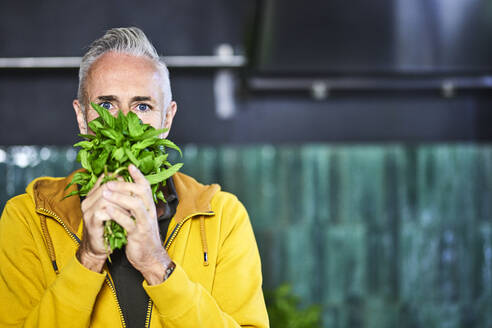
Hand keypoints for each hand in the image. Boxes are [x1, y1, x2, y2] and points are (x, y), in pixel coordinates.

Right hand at [77, 175, 126, 271]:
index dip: (121, 179)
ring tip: (133, 209)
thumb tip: (133, 183)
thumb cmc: (108, 228)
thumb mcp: (114, 209)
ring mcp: (88, 211)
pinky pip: (103, 213)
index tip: (134, 185)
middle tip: (137, 197)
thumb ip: (119, 197)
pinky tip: (127, 217)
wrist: (98, 248)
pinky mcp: (91, 222)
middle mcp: (88, 201)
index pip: (106, 178)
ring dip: (122, 202)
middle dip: (124, 190)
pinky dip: (118, 214)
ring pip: (105, 198)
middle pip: (107, 186)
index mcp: (93, 195)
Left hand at [102, 164, 171, 284]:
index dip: (138, 176)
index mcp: (149, 207)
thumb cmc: (142, 237)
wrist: (150, 258)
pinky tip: (106, 210)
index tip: (129, 166)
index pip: (146, 187)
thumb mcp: (140, 219)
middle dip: (124, 184)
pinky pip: (128, 222)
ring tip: (105, 193)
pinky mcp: (138, 234)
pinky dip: (117, 214)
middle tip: (109, 182)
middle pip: (141, 192)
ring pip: (135, 204)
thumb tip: (125, 193)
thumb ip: (135, 206)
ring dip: (119, 197)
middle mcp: (149, 212)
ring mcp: (145, 223)